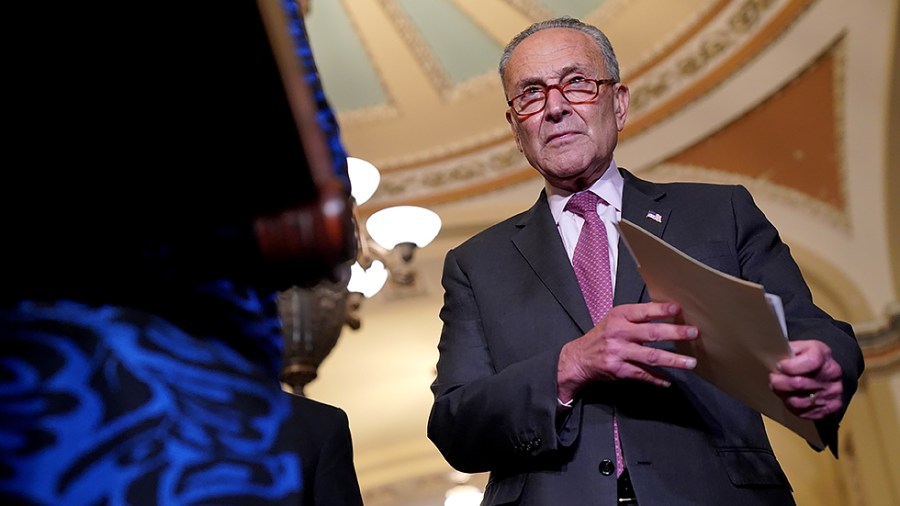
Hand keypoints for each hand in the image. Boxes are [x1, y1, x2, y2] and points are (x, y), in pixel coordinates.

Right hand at [557, 302, 698, 400]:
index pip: (643, 311)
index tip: (678, 309)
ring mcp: (618, 352)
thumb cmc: (602, 337)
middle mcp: (618, 333)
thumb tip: (668, 314)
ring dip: (673, 360)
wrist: (578, 358)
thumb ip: (637, 317)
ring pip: (650, 356)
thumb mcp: (614, 320)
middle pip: (651, 333)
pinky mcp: (618, 370)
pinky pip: (642, 375)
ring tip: (690, 362)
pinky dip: (657, 379)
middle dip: (675, 333)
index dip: (661, 310)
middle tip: (693, 333)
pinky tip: (668, 381)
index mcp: (618, 317)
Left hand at [769, 340, 843, 419]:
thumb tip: (773, 358)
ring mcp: (833, 392)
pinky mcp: (831, 407)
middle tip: (773, 378)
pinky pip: (804, 412)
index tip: (779, 366)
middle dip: (779, 382)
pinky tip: (790, 397)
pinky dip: (792, 406)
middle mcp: (832, 374)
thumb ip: (786, 351)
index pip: (811, 361)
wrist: (823, 370)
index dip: (790, 366)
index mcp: (824, 355)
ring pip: (798, 401)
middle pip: (799, 384)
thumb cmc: (805, 358)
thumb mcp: (797, 347)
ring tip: (780, 388)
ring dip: (784, 396)